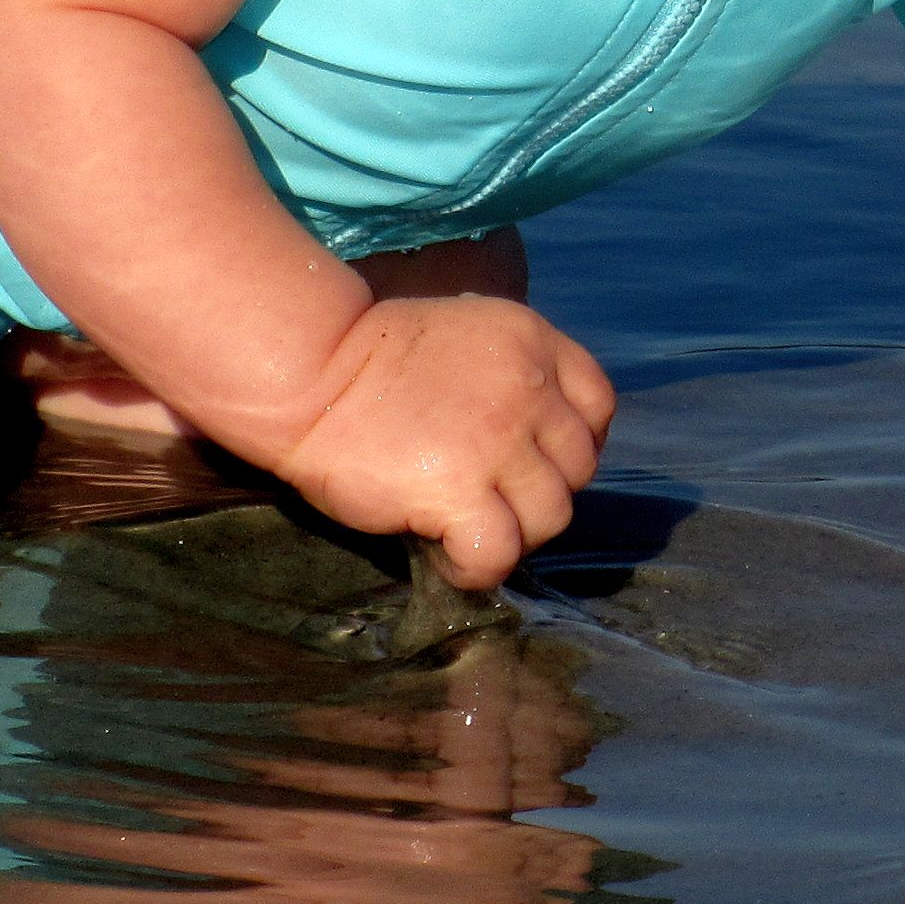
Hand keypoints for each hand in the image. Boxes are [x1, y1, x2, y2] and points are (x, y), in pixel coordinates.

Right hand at [265, 295, 614, 590]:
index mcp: (529, 339)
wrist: (307, 373)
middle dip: (539, 493)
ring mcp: (498, 440)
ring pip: (551, 516)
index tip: (536, 461)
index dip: (574, 443)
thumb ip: (508, 375)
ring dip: (512, 533)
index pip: (597, 404)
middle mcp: (526, 387)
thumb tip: (532, 440)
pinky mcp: (460, 489)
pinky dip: (476, 566)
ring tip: (463, 528)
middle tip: (489, 500)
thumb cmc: (368, 357)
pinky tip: (444, 552)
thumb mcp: (461, 337)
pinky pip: (500, 553)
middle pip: (578, 469)